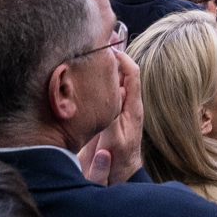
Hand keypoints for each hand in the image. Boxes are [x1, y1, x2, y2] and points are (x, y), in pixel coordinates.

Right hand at [75, 43, 143, 184]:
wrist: (119, 173)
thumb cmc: (118, 157)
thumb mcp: (113, 138)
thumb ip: (110, 115)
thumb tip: (111, 92)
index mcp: (132, 105)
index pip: (131, 72)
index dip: (120, 57)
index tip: (105, 47)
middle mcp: (127, 103)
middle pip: (122, 72)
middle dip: (110, 57)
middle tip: (95, 43)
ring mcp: (118, 107)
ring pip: (112, 80)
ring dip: (103, 67)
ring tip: (89, 54)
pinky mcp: (109, 113)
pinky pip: (104, 91)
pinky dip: (96, 81)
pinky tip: (84, 76)